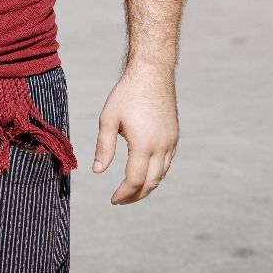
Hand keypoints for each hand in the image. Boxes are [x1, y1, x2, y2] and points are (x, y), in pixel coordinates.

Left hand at [93, 66, 178, 203]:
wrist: (152, 73)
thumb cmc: (127, 93)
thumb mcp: (108, 119)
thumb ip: (104, 148)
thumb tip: (98, 171)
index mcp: (143, 144)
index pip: (135, 180)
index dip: (124, 194)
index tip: (113, 200)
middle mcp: (161, 146)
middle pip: (151, 183)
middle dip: (136, 195)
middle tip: (121, 200)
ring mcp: (171, 142)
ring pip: (161, 174)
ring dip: (147, 186)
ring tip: (131, 190)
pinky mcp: (174, 136)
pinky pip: (167, 163)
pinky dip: (156, 173)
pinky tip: (144, 172)